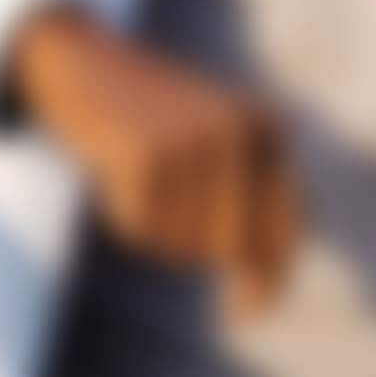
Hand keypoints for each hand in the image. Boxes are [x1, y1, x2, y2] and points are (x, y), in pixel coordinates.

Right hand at [5, 5, 301, 318]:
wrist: (88, 64)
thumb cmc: (160, 124)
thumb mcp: (217, 153)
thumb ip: (248, 218)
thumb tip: (256, 309)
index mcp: (268, 127)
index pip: (287, 225)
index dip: (272, 278)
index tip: (246, 313)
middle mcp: (239, 130)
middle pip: (236, 247)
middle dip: (204, 252)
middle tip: (170, 224)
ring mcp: (193, 141)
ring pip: (185, 245)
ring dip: (161, 232)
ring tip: (146, 176)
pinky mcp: (146, 157)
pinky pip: (142, 231)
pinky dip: (126, 218)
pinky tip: (118, 173)